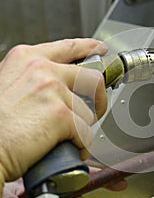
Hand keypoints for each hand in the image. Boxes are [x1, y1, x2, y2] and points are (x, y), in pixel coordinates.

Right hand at [0, 39, 107, 196]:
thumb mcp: (7, 85)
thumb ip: (31, 79)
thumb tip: (57, 84)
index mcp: (27, 59)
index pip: (69, 47)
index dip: (90, 48)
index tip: (100, 50)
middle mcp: (42, 69)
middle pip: (92, 78)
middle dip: (99, 98)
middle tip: (95, 110)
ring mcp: (53, 91)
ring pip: (88, 111)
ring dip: (81, 128)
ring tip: (64, 138)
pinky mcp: (61, 116)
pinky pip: (86, 133)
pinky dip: (81, 145)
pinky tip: (70, 149)